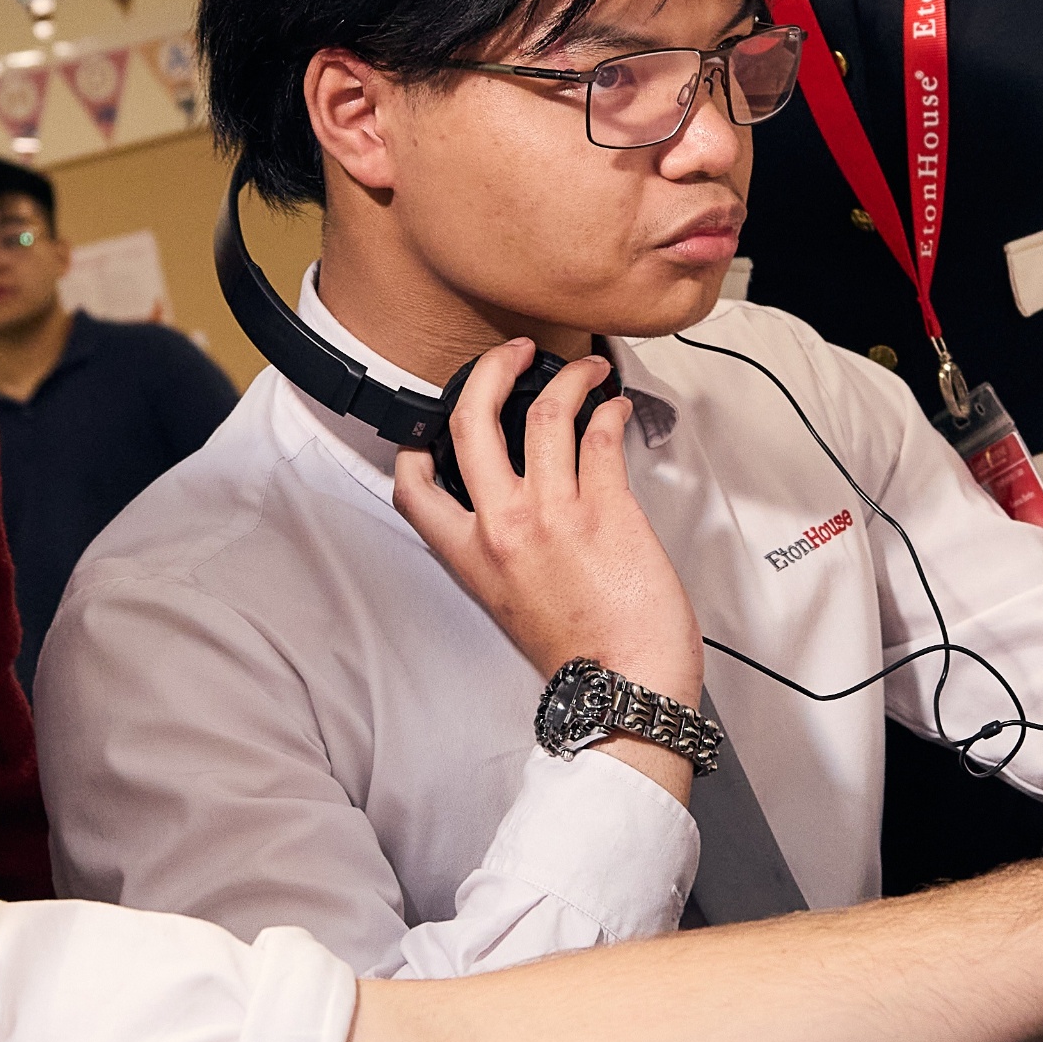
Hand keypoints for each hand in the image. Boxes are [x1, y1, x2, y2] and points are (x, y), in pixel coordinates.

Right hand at [388, 346, 708, 752]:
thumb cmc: (581, 658)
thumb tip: (524, 514)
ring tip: (588, 369)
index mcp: (472, 557)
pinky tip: (616, 408)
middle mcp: (504, 527)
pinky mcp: (608, 507)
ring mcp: (554, 512)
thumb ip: (504, 556)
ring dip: (571, 377)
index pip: (415, 488)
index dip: (415, 448)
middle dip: (490, 369)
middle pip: (473, 420)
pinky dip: (609, 411)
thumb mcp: (512, 606)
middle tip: (513, 352)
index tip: (435, 426)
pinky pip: (601, 435)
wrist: (627, 689)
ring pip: (546, 412)